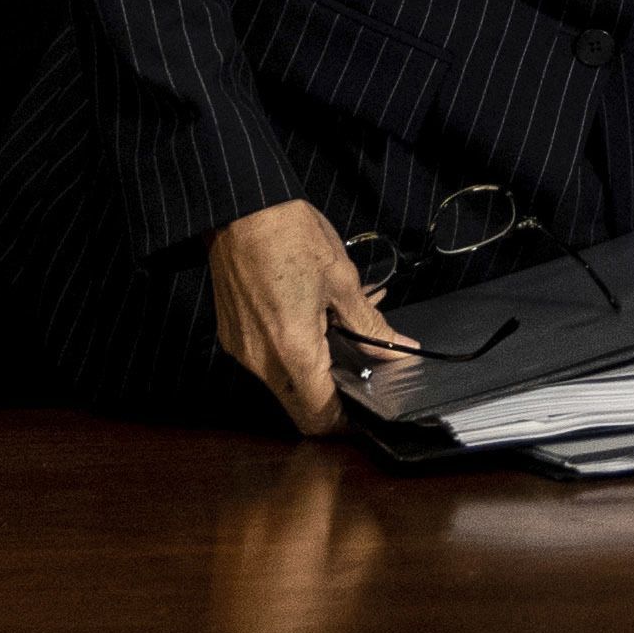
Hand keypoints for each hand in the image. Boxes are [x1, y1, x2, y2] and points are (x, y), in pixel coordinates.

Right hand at [205, 200, 414, 437]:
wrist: (239, 209)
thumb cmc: (291, 237)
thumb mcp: (342, 280)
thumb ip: (370, 325)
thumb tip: (401, 349)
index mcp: (292, 350)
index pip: (319, 415)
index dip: (346, 422)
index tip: (368, 411)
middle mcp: (260, 361)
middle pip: (300, 405)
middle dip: (333, 396)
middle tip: (363, 372)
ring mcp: (241, 350)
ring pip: (284, 382)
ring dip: (316, 368)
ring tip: (345, 328)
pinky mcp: (232, 336)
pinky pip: (268, 360)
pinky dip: (294, 350)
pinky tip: (317, 316)